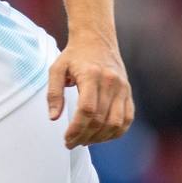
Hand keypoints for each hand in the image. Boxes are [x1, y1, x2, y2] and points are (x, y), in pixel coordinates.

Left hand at [48, 29, 133, 148]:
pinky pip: (127, 119)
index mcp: (92, 75)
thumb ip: (53, 93)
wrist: (96, 39)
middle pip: (100, 119)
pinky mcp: (128, 92)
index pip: (87, 110)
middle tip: (71, 143)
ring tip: (84, 141)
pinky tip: (101, 136)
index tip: (66, 138)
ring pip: (116, 123)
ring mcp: (123, 88)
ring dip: (100, 138)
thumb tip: (53, 117)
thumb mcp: (56, 68)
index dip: (76, 128)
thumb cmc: (74, 55)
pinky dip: (116, 132)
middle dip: (84, 136)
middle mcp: (111, 82)